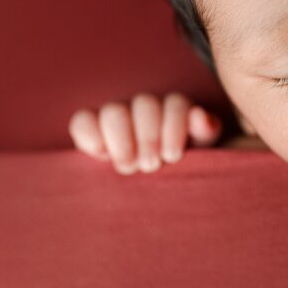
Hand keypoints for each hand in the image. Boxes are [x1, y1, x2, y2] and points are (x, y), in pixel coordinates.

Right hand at [68, 92, 223, 173]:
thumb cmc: (184, 165)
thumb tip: (202, 118)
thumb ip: (205, 132)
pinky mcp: (92, 129)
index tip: (173, 156)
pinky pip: (82, 120)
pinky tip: (100, 154)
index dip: (174, 127)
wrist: (160, 184)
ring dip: (122, 139)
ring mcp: (118, 116)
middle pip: (144, 104)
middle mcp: (145, 107)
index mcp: (175, 109)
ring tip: (129, 166)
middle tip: (150, 165)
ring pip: (114, 111)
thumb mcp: (202, 150)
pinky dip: (88, 135)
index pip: (176, 104)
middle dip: (148, 137)